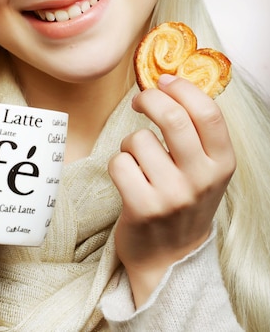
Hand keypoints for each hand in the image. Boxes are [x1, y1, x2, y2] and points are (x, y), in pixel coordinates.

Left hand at [109, 74, 235, 306]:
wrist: (171, 259)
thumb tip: (169, 82)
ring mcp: (172, 195)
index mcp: (222, 164)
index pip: (208, 113)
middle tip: (140, 100)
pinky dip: (118, 163)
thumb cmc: (184, 201)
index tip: (165, 81)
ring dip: (130, 142)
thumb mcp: (205, 169)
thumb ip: (196, 132)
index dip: (183, 88)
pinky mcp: (143, 208)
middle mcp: (202, 179)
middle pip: (173, 118)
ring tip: (138, 159)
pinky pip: (119, 162)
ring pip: (138, 139)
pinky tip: (128, 177)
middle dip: (149, 99)